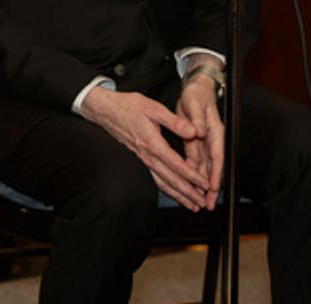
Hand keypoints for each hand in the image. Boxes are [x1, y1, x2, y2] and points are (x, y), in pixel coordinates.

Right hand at [81, 85, 211, 210]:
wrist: (105, 110)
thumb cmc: (128, 106)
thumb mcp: (154, 108)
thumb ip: (175, 122)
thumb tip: (194, 131)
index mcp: (153, 143)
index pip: (177, 165)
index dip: (193, 177)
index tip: (205, 184)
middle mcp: (147, 156)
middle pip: (171, 180)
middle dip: (188, 193)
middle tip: (202, 203)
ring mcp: (142, 159)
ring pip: (162, 183)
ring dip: (177, 195)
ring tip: (191, 204)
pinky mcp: (138, 159)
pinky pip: (153, 179)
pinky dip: (165, 189)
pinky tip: (172, 193)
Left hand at [176, 64, 224, 210]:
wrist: (196, 89)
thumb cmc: (197, 95)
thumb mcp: (196, 104)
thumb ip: (197, 119)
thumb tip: (198, 132)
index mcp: (213, 131)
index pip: (216, 155)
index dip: (215, 172)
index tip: (212, 186)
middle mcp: (211, 140)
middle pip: (212, 167)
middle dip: (210, 187)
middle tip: (208, 204)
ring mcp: (203, 143)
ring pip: (203, 168)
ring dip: (201, 185)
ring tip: (199, 202)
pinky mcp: (194, 143)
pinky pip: (194, 162)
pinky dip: (192, 174)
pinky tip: (188, 186)